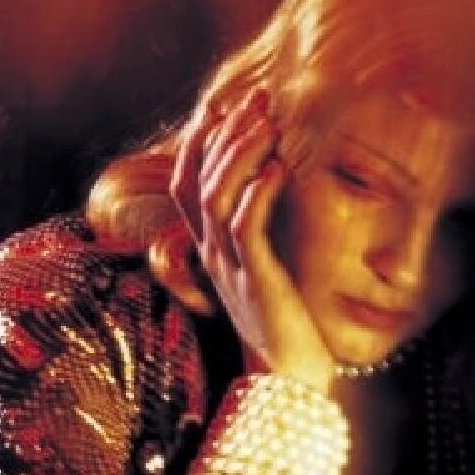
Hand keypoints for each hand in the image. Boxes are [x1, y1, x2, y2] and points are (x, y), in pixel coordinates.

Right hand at [168, 87, 334, 389]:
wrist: (288, 377)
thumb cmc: (283, 322)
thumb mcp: (263, 270)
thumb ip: (257, 234)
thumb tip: (269, 187)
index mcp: (208, 248)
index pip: (187, 182)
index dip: (199, 140)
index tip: (223, 102)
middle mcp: (210, 253)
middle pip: (197, 181)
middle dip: (224, 133)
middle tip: (255, 97)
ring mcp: (229, 267)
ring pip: (216, 198)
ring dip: (240, 155)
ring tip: (268, 123)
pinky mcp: (255, 279)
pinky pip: (246, 229)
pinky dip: (259, 193)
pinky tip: (279, 168)